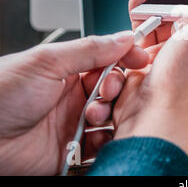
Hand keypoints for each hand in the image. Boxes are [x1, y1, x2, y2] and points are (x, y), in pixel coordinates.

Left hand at [0, 32, 147, 174]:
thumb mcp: (47, 62)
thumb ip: (89, 49)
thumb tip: (122, 37)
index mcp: (66, 70)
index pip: (108, 60)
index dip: (126, 59)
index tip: (140, 59)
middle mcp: (72, 95)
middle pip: (114, 89)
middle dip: (117, 88)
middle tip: (107, 91)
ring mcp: (73, 122)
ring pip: (111, 116)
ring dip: (109, 115)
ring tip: (91, 117)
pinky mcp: (71, 149)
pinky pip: (100, 144)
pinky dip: (105, 141)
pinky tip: (94, 137)